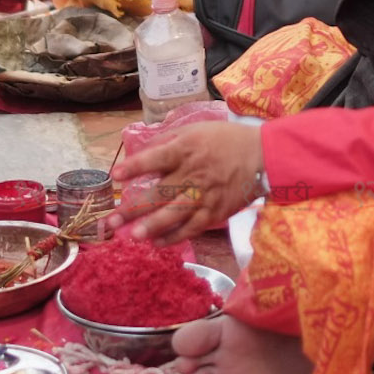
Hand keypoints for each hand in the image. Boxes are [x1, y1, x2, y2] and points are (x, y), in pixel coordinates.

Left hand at [108, 122, 263, 244]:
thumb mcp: (193, 130)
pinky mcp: (215, 212)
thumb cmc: (222, 140)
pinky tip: (157, 243)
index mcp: (186, 149)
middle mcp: (194, 174)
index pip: (157, 158)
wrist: (261, 156)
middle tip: (111, 222)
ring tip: (134, 236)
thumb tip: (139, 151)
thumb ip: (165, 140)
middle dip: (134, 209)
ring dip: (154, 227)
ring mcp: (205, 196)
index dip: (136, 166)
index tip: (116, 175)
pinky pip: (193, 228)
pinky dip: (175, 237)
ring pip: (176, 214)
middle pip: (161, 193)